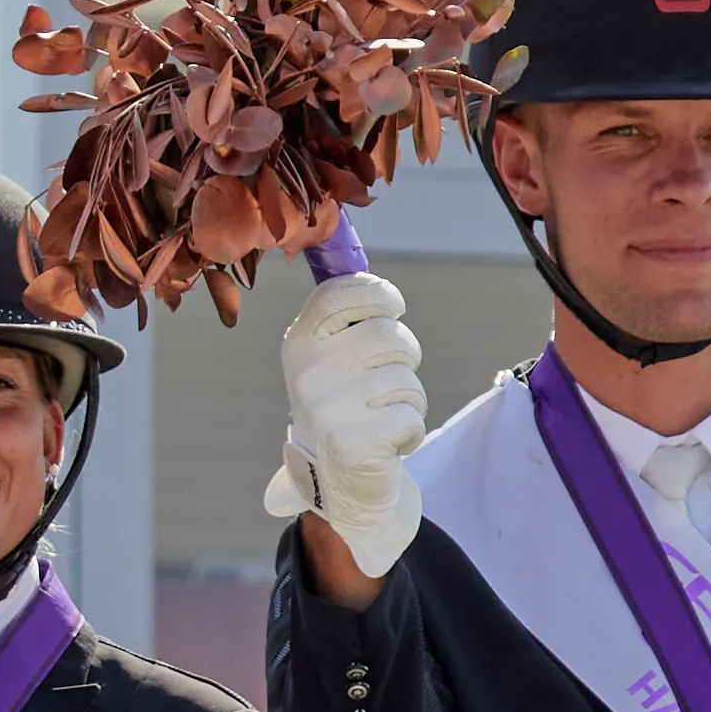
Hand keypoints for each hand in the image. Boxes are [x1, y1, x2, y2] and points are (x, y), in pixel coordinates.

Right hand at [268, 272, 426, 580]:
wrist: (337, 484)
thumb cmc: (345, 407)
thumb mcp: (331, 358)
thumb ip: (344, 311)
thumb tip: (341, 228)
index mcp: (298, 343)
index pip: (345, 291)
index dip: (380, 295)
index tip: (392, 309)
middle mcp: (306, 373)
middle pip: (389, 335)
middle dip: (404, 357)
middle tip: (386, 381)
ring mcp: (327, 410)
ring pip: (406, 378)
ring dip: (409, 399)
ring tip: (382, 417)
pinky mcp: (353, 444)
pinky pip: (412, 417)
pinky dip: (409, 433)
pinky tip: (385, 444)